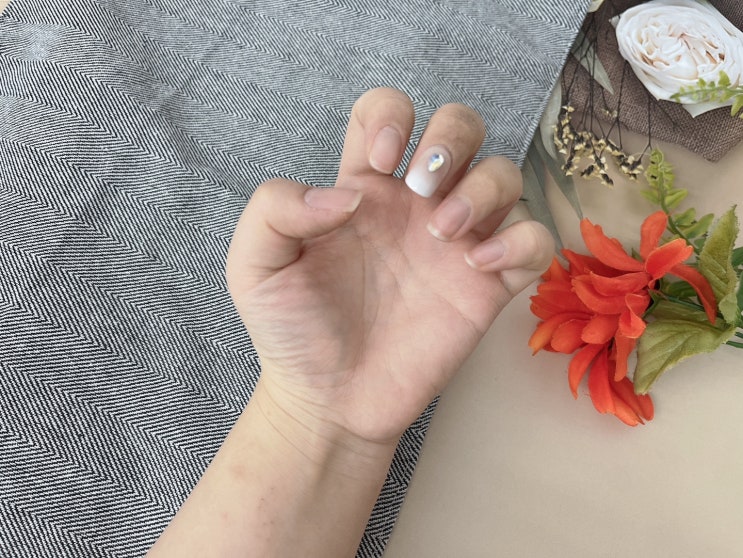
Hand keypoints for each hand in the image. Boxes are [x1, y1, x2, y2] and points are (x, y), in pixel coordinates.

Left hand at [226, 88, 553, 447]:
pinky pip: (534, 241)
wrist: (327, 400)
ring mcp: (455, 244)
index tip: (377, 165)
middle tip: (419, 190)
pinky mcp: (486, 287)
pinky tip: (477, 267)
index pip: (388, 111)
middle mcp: (415, 206)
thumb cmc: (291, 332)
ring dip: (484, 187)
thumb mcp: (254, 266)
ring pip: (505, 175)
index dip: (391, 115)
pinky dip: (521, 241)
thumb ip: (276, 210)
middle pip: (463, 127)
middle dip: (452, 138)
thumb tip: (349, 195)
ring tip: (442, 233)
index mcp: (364, 189)